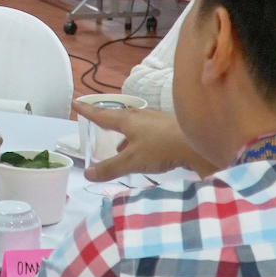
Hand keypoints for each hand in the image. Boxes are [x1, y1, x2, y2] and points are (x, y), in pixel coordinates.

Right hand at [70, 101, 213, 181]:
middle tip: (100, 126)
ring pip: (136, 126)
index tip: (76, 103)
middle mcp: (141, 116)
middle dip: (109, 123)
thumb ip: (110, 168)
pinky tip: (146, 152)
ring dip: (126, 135)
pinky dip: (141, 140)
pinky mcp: (171, 128)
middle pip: (120, 118)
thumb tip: (87, 173)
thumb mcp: (132, 161)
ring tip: (121, 147)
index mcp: (128, 120)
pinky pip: (149, 132)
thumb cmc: (161, 148)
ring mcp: (157, 121)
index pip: (102, 115)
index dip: (88, 111)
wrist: (199, 143)